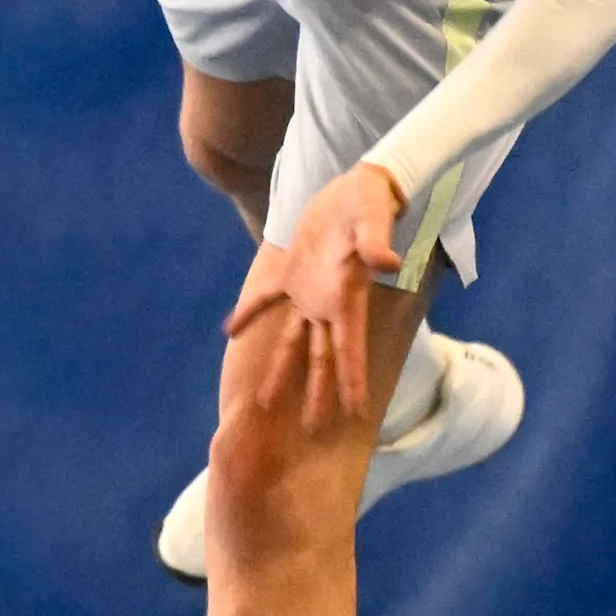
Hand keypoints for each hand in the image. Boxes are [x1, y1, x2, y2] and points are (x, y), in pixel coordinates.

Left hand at [225, 162, 408, 427]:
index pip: (350, 348)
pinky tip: (229, 331)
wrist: (361, 184)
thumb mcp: (374, 216)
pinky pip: (266, 300)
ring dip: (279, 370)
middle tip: (311, 431)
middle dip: (318, 394)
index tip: (355, 413)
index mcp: (348, 298)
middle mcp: (328, 304)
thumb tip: (386, 260)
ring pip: (293, 341)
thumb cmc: (373, 199)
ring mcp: (309, 292)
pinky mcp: (293, 273)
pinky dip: (248, 314)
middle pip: (322, 358)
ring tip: (262, 402)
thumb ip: (377, 239)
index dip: (352, 380)